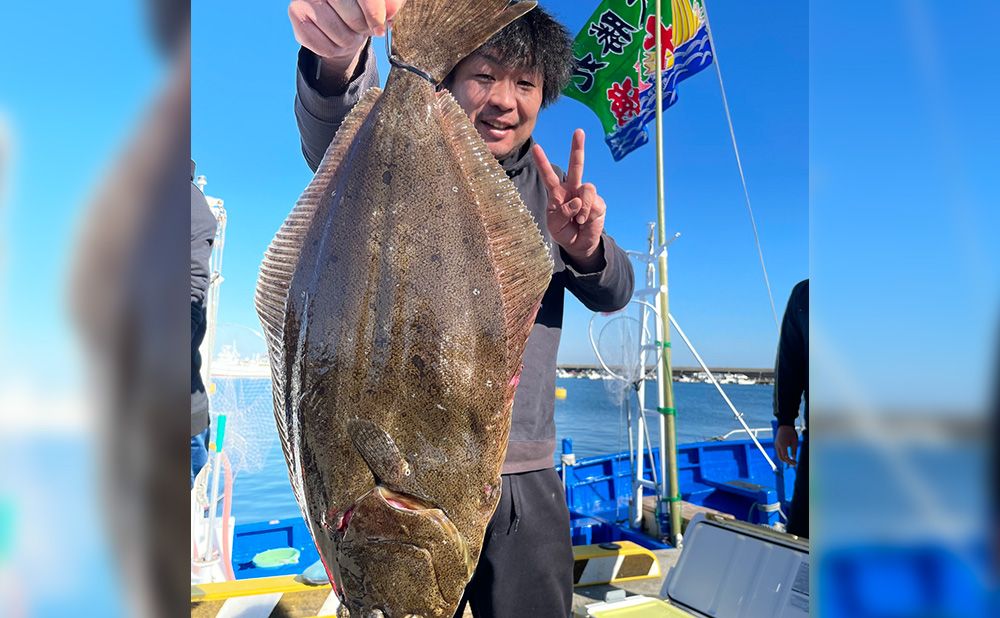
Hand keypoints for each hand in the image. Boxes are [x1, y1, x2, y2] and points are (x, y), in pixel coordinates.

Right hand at [289, 1, 403, 80]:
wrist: (339, 24)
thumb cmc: (361, 10)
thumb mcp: (380, 5)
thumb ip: (390, 4)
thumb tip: (391, 12)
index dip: (374, 13)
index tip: (380, 28)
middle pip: (352, 15)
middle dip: (362, 29)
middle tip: (362, 29)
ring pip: (339, 33)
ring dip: (348, 41)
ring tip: (347, 33)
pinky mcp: (295, 13)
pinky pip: (324, 47)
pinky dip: (334, 50)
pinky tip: (333, 39)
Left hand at [532, 129, 606, 271]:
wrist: (579, 245)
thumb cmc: (564, 232)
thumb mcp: (554, 225)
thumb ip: (561, 212)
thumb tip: (577, 200)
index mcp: (557, 193)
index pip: (548, 175)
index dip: (542, 162)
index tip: (536, 147)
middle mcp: (572, 190)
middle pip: (576, 166)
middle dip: (578, 148)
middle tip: (579, 131)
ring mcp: (586, 195)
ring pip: (586, 188)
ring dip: (581, 206)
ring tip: (579, 220)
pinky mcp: (598, 203)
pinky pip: (592, 202)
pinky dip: (587, 213)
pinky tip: (585, 221)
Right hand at [774, 425, 798, 465]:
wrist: (784, 426)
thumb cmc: (791, 433)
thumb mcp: (795, 442)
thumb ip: (794, 451)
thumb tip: (794, 458)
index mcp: (782, 445)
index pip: (785, 457)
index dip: (790, 461)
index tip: (796, 463)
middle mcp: (777, 446)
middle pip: (781, 458)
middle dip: (787, 462)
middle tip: (794, 463)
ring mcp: (776, 445)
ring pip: (779, 456)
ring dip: (785, 459)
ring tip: (792, 460)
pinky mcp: (776, 444)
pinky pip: (779, 452)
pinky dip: (783, 455)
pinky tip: (788, 456)